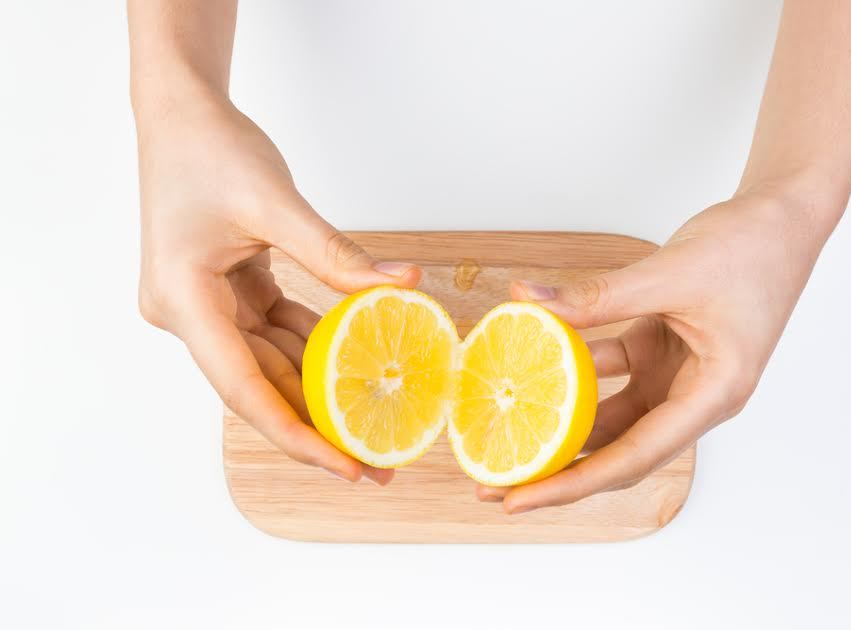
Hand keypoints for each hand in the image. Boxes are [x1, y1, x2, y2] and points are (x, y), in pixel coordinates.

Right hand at [135, 94, 420, 483]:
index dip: (298, 434)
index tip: (348, 467)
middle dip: (317, 423)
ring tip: (373, 420)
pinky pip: (273, 331)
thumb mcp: (276, 202)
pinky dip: (312, 344)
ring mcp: (203, 306)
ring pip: (269, 362)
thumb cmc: (210, 147)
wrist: (180, 114)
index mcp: (183, 300)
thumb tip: (403, 286)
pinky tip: (356, 359)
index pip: (244, 387)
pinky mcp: (223, 293)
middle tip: (376, 461)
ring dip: (319, 387)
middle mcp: (186, 314)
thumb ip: (336, 254)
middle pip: (258, 385)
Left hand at [477, 192, 826, 511]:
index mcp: (714, 395)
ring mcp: (678, 376)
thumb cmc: (752, 248)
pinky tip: (534, 364)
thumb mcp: (668, 273)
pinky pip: (612, 373)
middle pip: (617, 451)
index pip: (633, 456)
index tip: (520, 498)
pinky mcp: (663, 352)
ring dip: (560, 423)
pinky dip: (575, 369)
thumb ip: (596, 296)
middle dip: (557, 469)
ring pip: (611, 417)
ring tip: (505, 434)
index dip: (572, 482)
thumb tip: (527, 302)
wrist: (783, 217)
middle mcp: (696, 397)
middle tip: (497, 484)